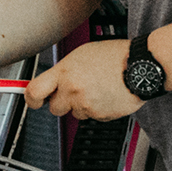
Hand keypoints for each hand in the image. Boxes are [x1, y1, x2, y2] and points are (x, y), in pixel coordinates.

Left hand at [26, 38, 142, 120]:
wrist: (141, 66)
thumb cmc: (115, 56)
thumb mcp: (83, 53)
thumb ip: (64, 70)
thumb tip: (51, 82)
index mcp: (65, 72)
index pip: (34, 91)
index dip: (31, 99)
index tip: (32, 100)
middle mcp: (72, 89)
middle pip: (54, 108)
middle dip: (62, 102)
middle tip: (74, 91)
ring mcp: (86, 104)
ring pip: (75, 113)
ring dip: (82, 105)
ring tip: (97, 89)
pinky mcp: (99, 116)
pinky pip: (92, 117)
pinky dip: (97, 109)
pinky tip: (106, 95)